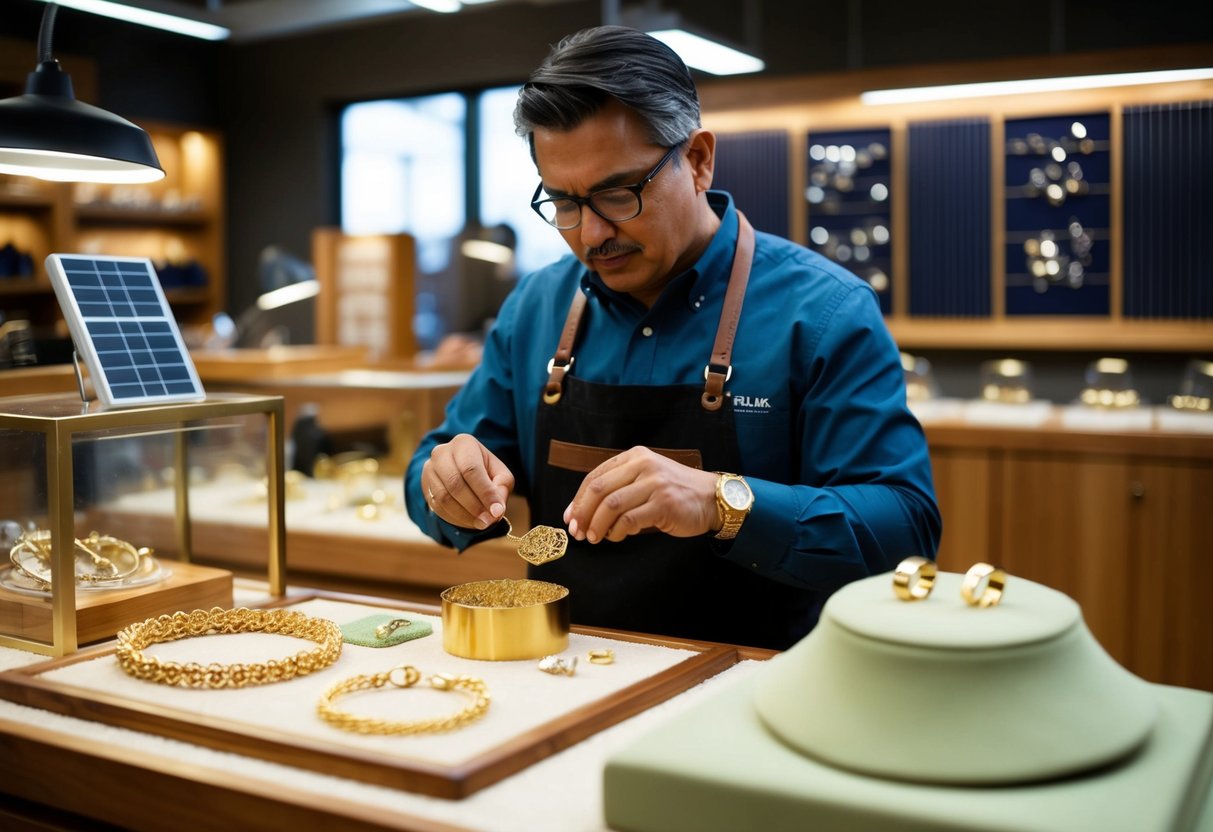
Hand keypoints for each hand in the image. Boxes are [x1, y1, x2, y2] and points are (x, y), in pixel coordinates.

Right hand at [422, 434, 513, 528]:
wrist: (462, 470)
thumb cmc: (486, 472)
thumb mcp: (500, 475)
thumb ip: (501, 489)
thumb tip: (495, 511)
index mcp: (463, 443)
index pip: (471, 470)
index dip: (484, 493)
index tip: (496, 512)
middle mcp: (442, 452)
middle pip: (455, 484)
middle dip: (474, 507)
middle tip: (487, 521)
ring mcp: (430, 469)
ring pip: (443, 497)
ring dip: (463, 515)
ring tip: (480, 523)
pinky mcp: (425, 485)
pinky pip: (436, 506)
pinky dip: (454, 518)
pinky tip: (468, 521)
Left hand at [562, 446, 718, 543]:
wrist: (711, 498)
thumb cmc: (674, 492)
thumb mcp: (646, 479)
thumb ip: (618, 489)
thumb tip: (581, 512)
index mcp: (635, 457)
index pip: (595, 477)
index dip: (578, 500)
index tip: (570, 518)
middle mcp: (643, 465)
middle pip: (599, 490)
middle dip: (583, 513)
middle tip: (577, 532)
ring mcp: (654, 483)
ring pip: (611, 505)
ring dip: (597, 525)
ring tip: (594, 538)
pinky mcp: (664, 503)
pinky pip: (630, 520)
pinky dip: (618, 532)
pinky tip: (618, 536)